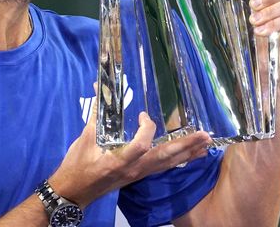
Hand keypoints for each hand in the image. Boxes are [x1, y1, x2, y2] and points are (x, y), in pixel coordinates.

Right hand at [48, 110, 210, 207]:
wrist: (74, 191)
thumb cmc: (77, 165)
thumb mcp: (84, 139)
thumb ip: (96, 114)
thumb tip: (101, 89)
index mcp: (119, 160)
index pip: (142, 145)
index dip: (147, 128)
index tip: (144, 115)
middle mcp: (134, 169)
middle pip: (165, 157)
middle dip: (186, 145)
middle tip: (205, 135)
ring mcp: (138, 174)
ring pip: (168, 164)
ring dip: (188, 153)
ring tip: (206, 144)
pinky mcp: (139, 176)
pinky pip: (163, 168)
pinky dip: (178, 160)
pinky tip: (190, 155)